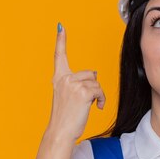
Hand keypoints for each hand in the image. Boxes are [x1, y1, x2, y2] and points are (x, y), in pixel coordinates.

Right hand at [47, 23, 105, 140]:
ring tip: (91, 106)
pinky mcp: (82, 92)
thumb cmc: (66, 117)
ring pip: (96, 83)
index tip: (60, 26)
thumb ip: (77, 83)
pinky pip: (99, 90)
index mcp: (58, 78)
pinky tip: (96, 107)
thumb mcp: (68, 96)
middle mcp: (64, 78)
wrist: (60, 132)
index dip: (60, 40)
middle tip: (86, 101)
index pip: (59, 56)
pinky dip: (101, 99)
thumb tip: (94, 73)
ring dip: (98, 95)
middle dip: (93, 87)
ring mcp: (73, 84)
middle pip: (90, 74)